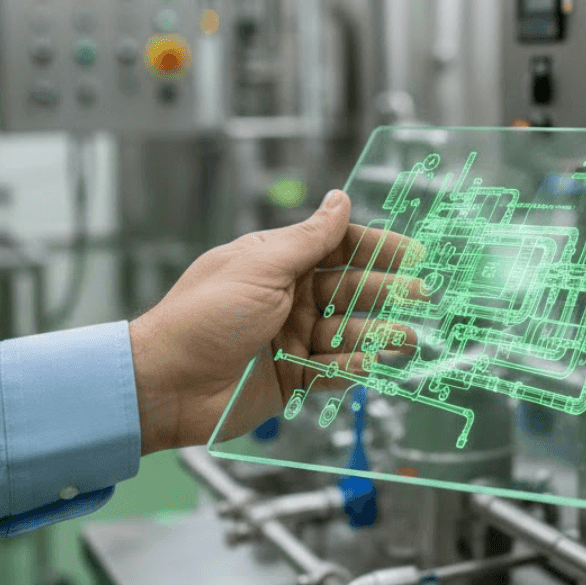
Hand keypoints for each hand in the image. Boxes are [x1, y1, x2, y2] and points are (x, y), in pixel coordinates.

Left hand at [128, 190, 421, 454]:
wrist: (164, 385)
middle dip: (387, 291)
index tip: (411, 253)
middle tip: (421, 295)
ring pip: (348, 331)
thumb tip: (338, 199)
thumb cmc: (202, 317)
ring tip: (406, 338)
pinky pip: (333, 369)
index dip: (376, 247)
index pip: (338, 246)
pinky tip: (371, 364)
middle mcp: (289, 297)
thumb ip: (309, 237)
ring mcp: (291, 337)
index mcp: (278, 262)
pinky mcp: (291, 376)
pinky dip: (354, 367)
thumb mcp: (260, 266)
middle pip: (351, 289)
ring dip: (378, 333)